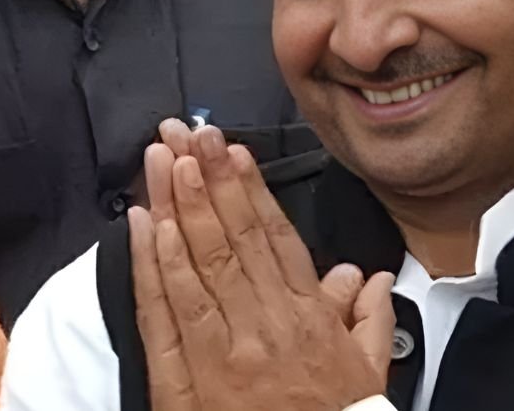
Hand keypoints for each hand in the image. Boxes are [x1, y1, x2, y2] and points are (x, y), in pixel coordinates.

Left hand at [131, 125, 395, 410]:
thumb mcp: (368, 376)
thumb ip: (371, 321)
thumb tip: (369, 277)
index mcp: (308, 320)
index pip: (273, 239)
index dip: (250, 190)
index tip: (232, 151)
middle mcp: (262, 326)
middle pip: (230, 239)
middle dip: (206, 179)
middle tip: (188, 132)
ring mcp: (219, 351)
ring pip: (194, 264)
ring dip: (175, 206)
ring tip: (161, 158)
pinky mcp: (182, 381)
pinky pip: (164, 315)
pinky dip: (150, 267)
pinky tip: (142, 225)